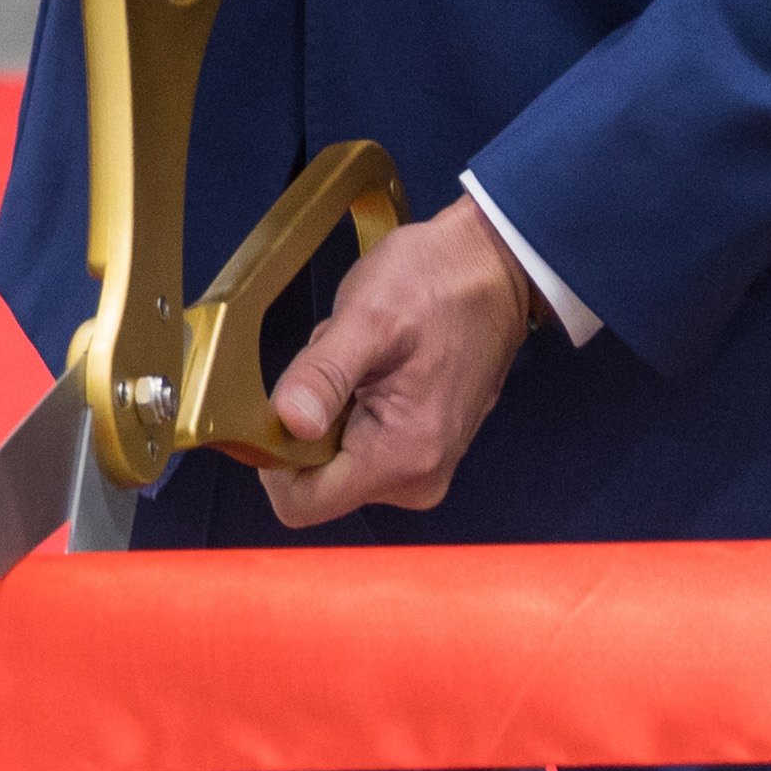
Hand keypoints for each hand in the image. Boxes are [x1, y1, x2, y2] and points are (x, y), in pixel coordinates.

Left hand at [257, 198, 540, 527]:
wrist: (495, 267)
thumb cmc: (438, 283)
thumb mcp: (369, 317)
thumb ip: (324, 374)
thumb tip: (288, 423)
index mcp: (402, 457)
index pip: (302, 503)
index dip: (275, 459)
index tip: (288, 400)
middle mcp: (415, 480)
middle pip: (316, 481)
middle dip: (312, 419)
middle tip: (346, 361)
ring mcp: (422, 468)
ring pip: (333, 459)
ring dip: (332, 408)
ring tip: (367, 357)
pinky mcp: (422, 452)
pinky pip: (358, 445)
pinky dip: (352, 406)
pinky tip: (378, 366)